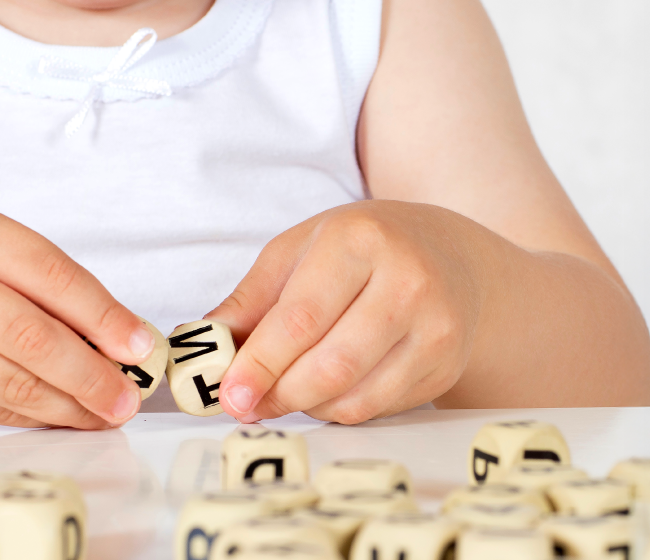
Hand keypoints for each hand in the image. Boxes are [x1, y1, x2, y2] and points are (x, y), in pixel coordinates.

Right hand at [0, 202, 153, 427]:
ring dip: (61, 406)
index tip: (140, 347)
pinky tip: (56, 415)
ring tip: (101, 415)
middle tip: (125, 399)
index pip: (53, 275)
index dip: (103, 317)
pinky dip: (23, 416)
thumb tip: (125, 343)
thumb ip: (59, 291)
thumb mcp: (6, 250)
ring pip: (1, 380)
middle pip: (29, 335)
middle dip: (88, 376)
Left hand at [209, 200, 489, 423]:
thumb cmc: (365, 248)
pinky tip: (330, 389)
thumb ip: (250, 300)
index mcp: (361, 241)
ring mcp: (435, 326)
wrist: (450, 256)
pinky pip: (379, 407)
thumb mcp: (301, 250)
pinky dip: (341, 409)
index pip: (302, 317)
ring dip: (308, 406)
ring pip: (356, 396)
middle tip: (249, 404)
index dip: (261, 363)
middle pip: (332, 365)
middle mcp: (407, 281)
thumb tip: (199, 350)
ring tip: (289, 391)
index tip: (230, 393)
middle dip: (280, 394)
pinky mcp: (447, 363)